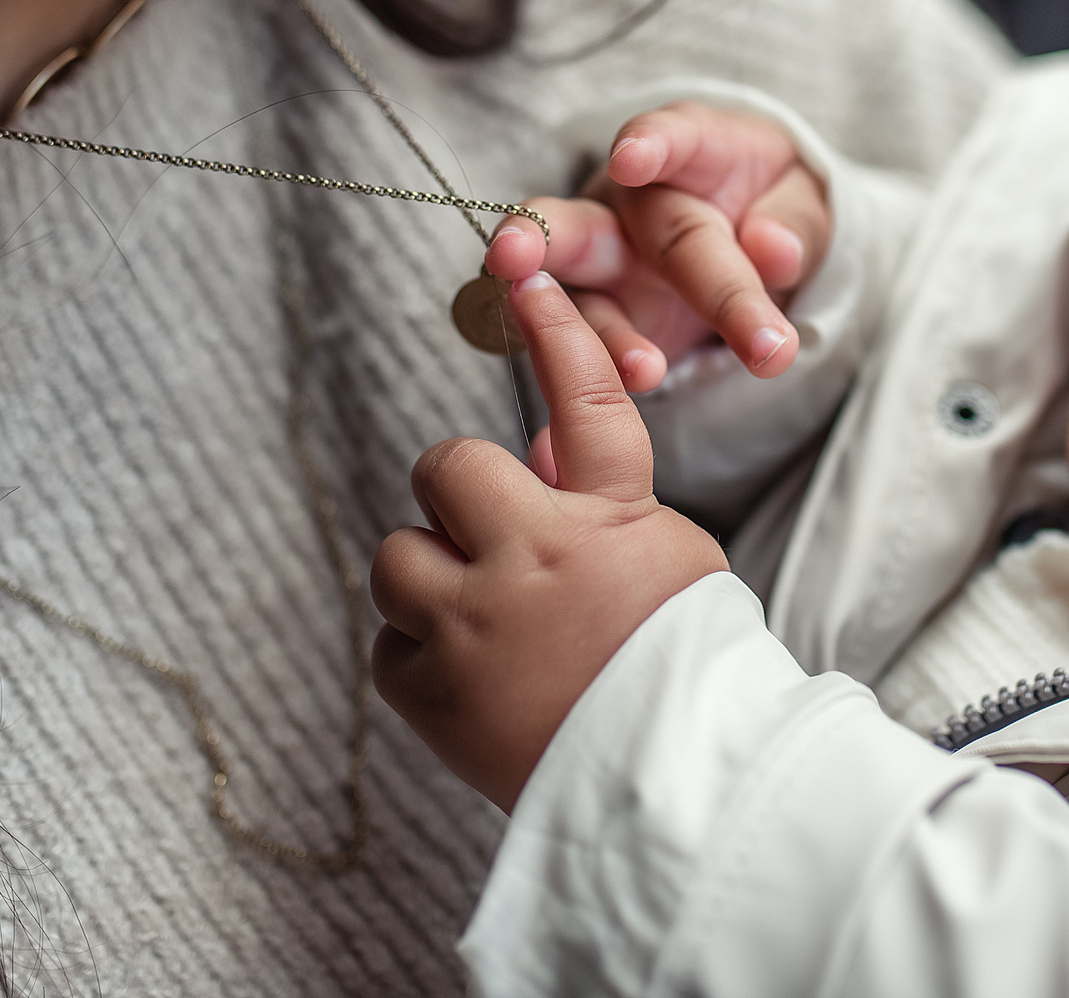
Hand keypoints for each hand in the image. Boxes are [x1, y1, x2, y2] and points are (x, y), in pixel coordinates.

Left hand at [370, 271, 730, 810]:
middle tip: (494, 545)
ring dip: (430, 580)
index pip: (583, 400)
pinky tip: (473, 681)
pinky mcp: (430, 696)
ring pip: (396, 556)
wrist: (670, 794)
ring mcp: (471, 628)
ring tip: (484, 624)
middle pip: (446, 469)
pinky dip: (420, 657)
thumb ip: (598, 503)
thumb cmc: (681, 672)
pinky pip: (388, 645)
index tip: (525, 273)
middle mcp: (530, 562)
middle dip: (460, 500)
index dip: (553, 331)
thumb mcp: (666, 563)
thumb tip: (535, 463)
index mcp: (607, 523)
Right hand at [484, 102, 829, 391]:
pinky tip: (643, 383)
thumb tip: (774, 251)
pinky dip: (605, 364)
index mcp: (689, 154)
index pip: (668, 139)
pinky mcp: (604, 316)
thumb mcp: (804, 200)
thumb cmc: (772, 205)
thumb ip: (795, 221)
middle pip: (591, 220)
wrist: (761, 239)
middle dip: (543, 236)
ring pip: (568, 292)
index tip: (630, 159)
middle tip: (513, 253)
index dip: (647, 145)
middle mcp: (631, 204)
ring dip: (580, 325)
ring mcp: (607, 263)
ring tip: (640, 367)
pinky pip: (586, 342)